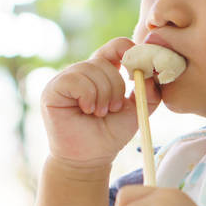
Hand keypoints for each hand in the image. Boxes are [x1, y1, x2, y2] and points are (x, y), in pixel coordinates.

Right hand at [41, 38, 160, 169]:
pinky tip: (86, 110)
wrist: (89, 158)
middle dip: (116, 87)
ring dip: (102, 95)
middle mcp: (83, 71)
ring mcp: (66, 78)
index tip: (136, 70)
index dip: (128, 52)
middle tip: (112, 109)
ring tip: (98, 113)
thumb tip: (152, 72)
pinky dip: (87, 96)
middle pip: (105, 61)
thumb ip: (149, 92)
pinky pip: (75, 80)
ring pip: (91, 69)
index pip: (116, 46)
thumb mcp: (136, 111)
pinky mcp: (53, 89)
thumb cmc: (110, 134)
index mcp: (103, 71)